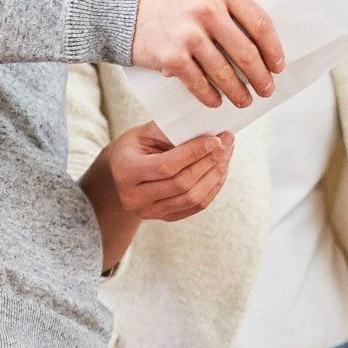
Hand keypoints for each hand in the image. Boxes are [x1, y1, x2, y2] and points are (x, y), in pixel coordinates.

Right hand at [99, 124, 230, 225]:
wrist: (119, 173)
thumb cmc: (134, 147)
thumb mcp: (144, 133)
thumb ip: (170, 131)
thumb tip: (205, 129)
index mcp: (126, 171)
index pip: (166, 166)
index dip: (194, 153)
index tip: (216, 139)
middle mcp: (134, 197)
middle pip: (182, 184)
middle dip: (209, 162)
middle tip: (227, 143)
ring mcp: (149, 212)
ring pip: (193, 198)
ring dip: (216, 175)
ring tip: (227, 154)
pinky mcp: (164, 218)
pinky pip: (196, 206)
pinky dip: (213, 187)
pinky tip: (220, 169)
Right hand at [132, 0, 284, 108]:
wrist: (117, 3)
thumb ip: (228, 4)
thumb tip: (260, 40)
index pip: (260, 23)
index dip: (273, 50)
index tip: (278, 66)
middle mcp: (207, 8)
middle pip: (247, 52)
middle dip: (261, 77)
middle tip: (267, 90)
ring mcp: (189, 33)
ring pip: (225, 73)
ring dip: (239, 92)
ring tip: (244, 101)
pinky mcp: (171, 56)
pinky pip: (200, 84)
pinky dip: (211, 97)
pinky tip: (216, 101)